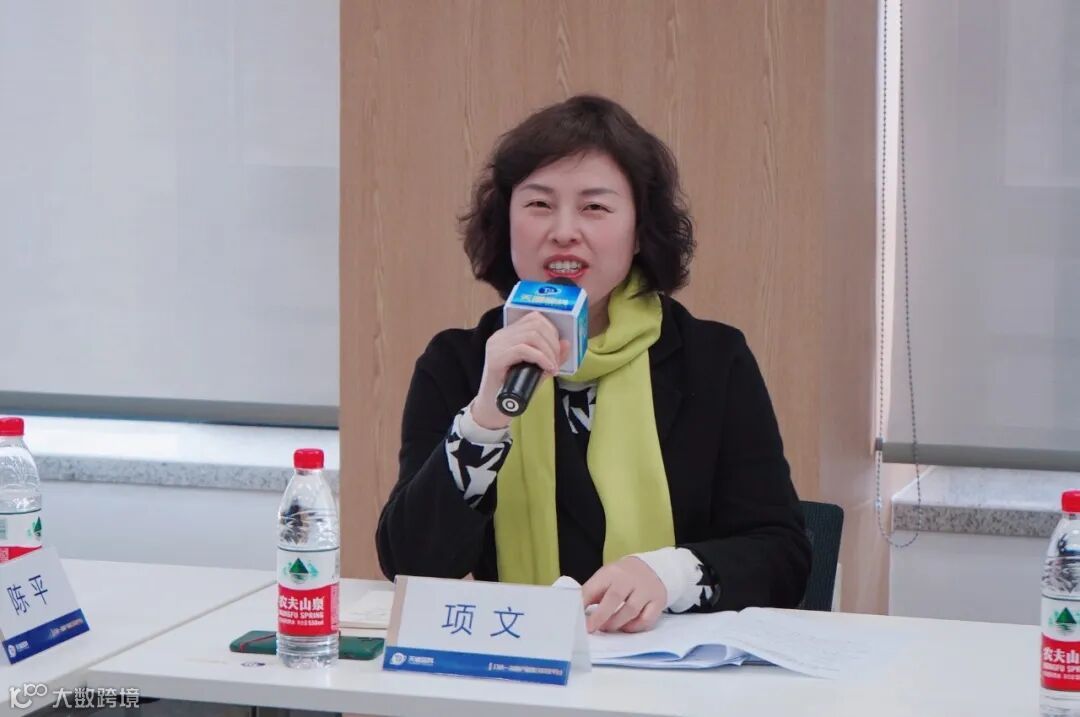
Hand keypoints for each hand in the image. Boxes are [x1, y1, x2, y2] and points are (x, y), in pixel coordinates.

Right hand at [470, 312, 569, 429]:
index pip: (534, 318)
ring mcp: (496, 345)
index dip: (552, 331)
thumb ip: (550, 356)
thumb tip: (566, 343)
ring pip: (531, 335)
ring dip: (549, 351)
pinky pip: (523, 349)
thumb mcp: (536, 370)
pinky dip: (541, 358)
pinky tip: (547, 369)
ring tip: (552, 366)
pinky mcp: (495, 358)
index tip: (558, 350)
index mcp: (508, 334)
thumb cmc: (513, 389)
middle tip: (557, 362)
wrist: (492, 409)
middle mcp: (500, 336)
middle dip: (553, 343)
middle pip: (535, 324)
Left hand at [582, 557, 666, 633]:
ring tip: (607, 628)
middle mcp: (629, 579)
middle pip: (614, 597)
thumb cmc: (621, 579)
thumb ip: (591, 593)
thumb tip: (574, 612)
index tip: (575, 618)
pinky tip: (626, 627)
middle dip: (600, 616)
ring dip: (616, 623)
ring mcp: (646, 589)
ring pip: (631, 610)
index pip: (594, 587)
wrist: (652, 568)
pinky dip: (635, 627)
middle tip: (590, 628)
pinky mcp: (658, 601)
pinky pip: (647, 619)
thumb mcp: (605, 579)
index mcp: (611, 572)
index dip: (583, 604)